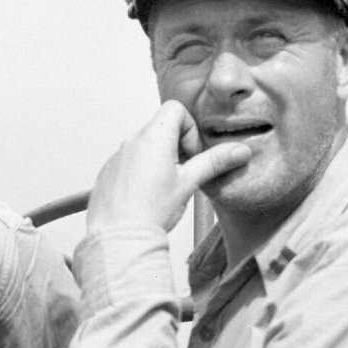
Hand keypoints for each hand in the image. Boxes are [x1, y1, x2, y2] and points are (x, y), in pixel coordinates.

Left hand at [84, 101, 252, 233]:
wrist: (119, 238)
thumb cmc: (151, 211)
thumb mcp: (189, 184)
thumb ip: (214, 162)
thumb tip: (240, 151)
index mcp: (153, 137)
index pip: (176, 109)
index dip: (190, 128)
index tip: (192, 154)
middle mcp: (131, 141)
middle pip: (160, 127)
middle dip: (177, 145)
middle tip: (182, 173)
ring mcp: (117, 156)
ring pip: (144, 145)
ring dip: (159, 158)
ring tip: (164, 188)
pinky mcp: (107, 171)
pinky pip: (128, 161)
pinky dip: (140, 171)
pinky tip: (145, 196)